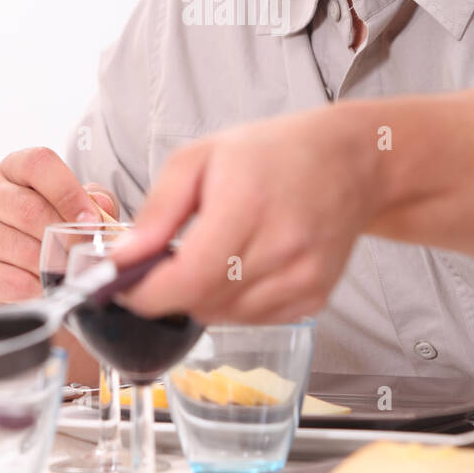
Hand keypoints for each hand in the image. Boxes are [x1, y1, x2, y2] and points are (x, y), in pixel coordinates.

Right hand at [0, 146, 118, 307]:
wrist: (10, 282)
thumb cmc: (46, 235)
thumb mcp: (72, 209)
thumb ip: (92, 201)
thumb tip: (100, 205)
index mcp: (11, 169)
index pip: (38, 163)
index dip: (69, 192)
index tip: (91, 220)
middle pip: (30, 209)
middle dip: (66, 236)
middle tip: (86, 253)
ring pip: (24, 250)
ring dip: (55, 266)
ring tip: (71, 273)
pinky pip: (14, 282)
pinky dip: (40, 289)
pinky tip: (48, 288)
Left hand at [111, 105, 376, 322]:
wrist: (350, 162)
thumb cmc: (273, 153)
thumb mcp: (201, 158)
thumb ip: (158, 211)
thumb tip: (123, 259)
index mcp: (247, 205)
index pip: (186, 279)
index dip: (146, 293)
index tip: (125, 284)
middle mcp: (282, 247)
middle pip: (201, 301)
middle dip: (170, 289)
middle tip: (167, 259)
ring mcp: (303, 278)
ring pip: (224, 316)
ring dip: (202, 295)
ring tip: (214, 252)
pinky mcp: (315, 297)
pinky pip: (253, 319)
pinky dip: (234, 301)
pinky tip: (243, 265)